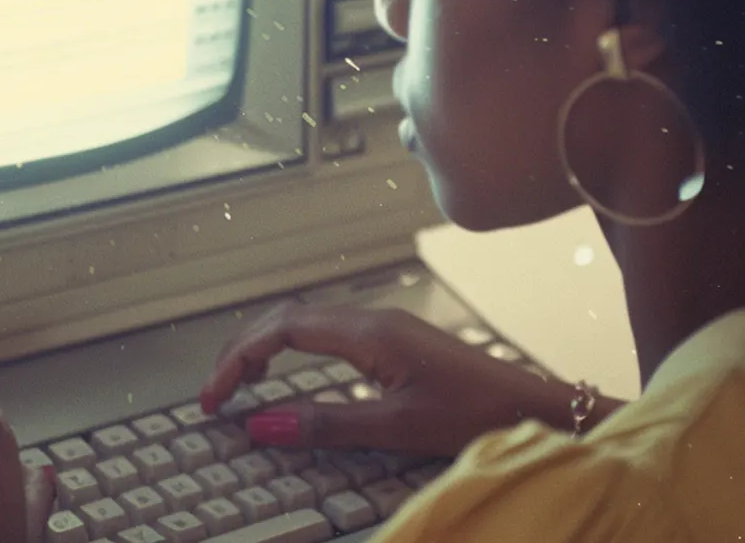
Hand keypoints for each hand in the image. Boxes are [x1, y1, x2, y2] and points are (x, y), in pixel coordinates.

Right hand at [200, 304, 589, 456]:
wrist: (530, 406)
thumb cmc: (474, 412)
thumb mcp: (394, 426)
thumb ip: (326, 423)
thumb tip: (262, 423)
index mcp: (369, 332)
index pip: (281, 329)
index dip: (238, 359)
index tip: (214, 398)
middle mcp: (374, 320)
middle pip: (287, 319)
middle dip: (243, 350)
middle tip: (216, 393)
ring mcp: (385, 328)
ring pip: (307, 323)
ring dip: (267, 348)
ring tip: (240, 384)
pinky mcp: (396, 341)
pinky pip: (329, 334)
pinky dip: (295, 352)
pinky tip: (291, 377)